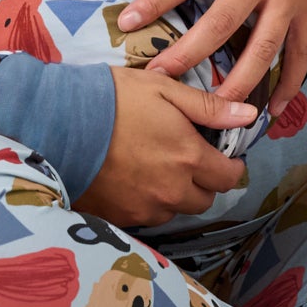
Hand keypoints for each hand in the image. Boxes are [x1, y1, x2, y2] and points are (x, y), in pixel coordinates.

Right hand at [73, 67, 253, 226]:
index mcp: (189, 158)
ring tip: (156, 166)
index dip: (230, 164)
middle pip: (205, 199)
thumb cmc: (112, 99)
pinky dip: (149, 201)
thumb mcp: (163, 89)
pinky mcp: (121, 217)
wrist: (57, 124)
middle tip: (186, 156)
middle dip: (204, 181)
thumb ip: (209, 107)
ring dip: (176, 193)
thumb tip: (250, 116)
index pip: (230, 177)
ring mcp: (146, 208)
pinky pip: (148, 216)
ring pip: (177, 210)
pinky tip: (133, 178)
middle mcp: (172, 191)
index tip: (221, 153)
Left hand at [120, 0, 306, 111]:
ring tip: (213, 108)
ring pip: (263, 48)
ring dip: (238, 82)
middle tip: (159, 78)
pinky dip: (289, 83)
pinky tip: (273, 109)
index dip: (156, 3)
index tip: (128, 23)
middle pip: (221, 24)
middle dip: (188, 55)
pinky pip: (301, 52)